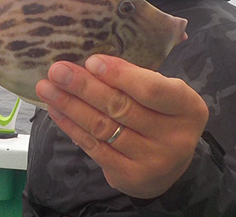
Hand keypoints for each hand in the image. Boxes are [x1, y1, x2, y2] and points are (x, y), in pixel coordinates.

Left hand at [36, 54, 208, 198]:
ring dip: (70, 105)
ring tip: (47, 88)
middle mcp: (175, 137)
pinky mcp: (130, 176)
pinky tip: (56, 110)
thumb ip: (138, 76)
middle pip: (121, 107)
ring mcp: (153, 160)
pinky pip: (94, 147)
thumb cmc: (161, 115)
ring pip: (103, 127)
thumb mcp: (164, 92)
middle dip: (84, 87)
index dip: (120, 74)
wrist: (168, 165)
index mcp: (188, 107)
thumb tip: (91, 58)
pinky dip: (71, 126)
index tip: (91, 60)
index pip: (152, 89)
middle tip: (57, 71)